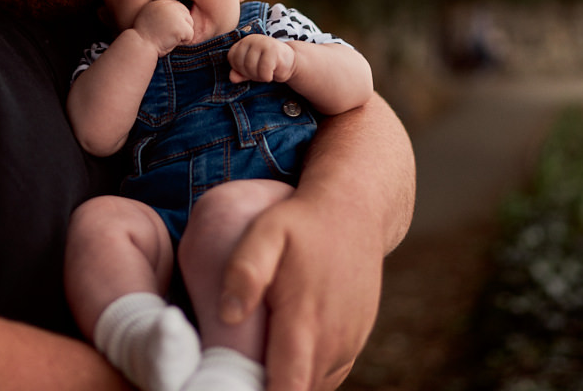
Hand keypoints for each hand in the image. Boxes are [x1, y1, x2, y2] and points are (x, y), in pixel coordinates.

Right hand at [132, 0, 194, 55]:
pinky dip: (183, 42)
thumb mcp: (150, 19)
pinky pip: (190, 36)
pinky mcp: (181, 26)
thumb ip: (162, 14)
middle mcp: (169, 5)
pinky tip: (170, 42)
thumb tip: (176, 16)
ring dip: (181, 35)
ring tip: (166, 38)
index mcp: (161, 2)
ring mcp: (175, 15)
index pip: (179, 9)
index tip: (163, 29)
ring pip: (189, 25)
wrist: (139, 46)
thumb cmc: (144, 37)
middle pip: (187, 16)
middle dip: (179, 27)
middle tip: (165, 35)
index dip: (174, 22)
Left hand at [218, 192, 385, 390]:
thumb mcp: (267, 232)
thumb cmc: (302, 221)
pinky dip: (305, 373)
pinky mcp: (355, 341)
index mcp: (307, 320)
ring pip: (314, 385)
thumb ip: (246, 270)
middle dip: (267, 390)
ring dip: (288, 382)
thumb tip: (227, 315)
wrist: (354, 210)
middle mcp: (334, 340)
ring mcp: (349, 343)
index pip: (288, 386)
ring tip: (256, 369)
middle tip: (236, 379)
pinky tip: (282, 357)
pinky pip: (327, 373)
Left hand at [228, 34, 295, 83]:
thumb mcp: (250, 69)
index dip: (239, 69)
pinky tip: (273, 72)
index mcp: (244, 41)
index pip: (232, 58)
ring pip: (251, 68)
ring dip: (259, 76)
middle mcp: (252, 39)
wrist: (290, 61)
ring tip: (266, 72)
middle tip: (260, 72)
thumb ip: (239, 73)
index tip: (250, 69)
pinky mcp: (274, 50)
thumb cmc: (267, 64)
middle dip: (250, 74)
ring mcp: (263, 43)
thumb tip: (232, 78)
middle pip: (241, 64)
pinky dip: (267, 77)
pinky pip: (263, 71)